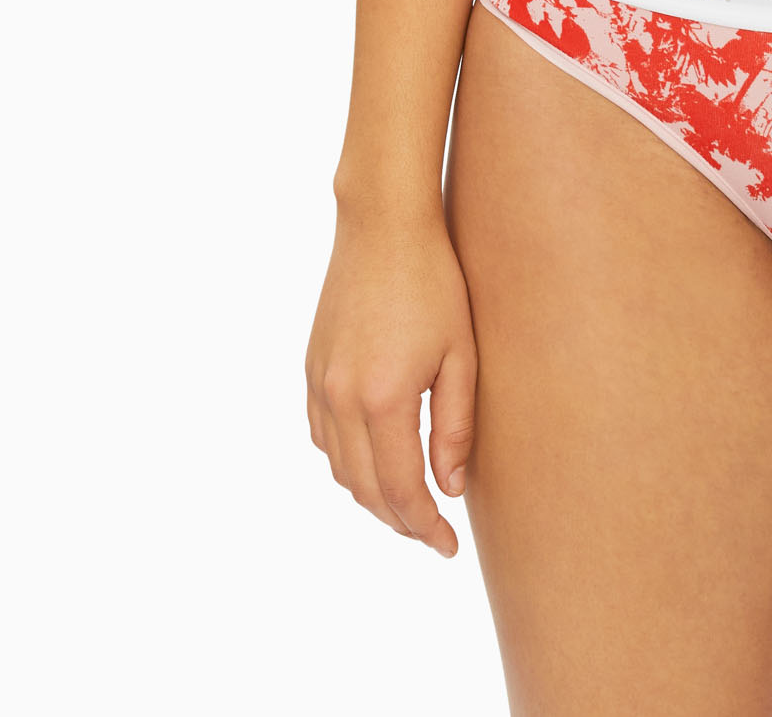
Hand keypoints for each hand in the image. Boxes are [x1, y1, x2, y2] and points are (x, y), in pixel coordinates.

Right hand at [306, 208, 477, 556]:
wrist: (382, 225)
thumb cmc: (434, 281)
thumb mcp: (460, 353)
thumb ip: (455, 426)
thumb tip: (450, 487)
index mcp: (384, 398)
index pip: (402, 490)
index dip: (425, 527)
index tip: (448, 547)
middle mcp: (342, 398)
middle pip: (366, 489)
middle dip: (400, 521)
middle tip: (432, 533)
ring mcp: (320, 384)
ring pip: (339, 469)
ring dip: (371, 495)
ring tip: (408, 503)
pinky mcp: (311, 369)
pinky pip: (322, 437)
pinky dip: (345, 462)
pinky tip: (372, 460)